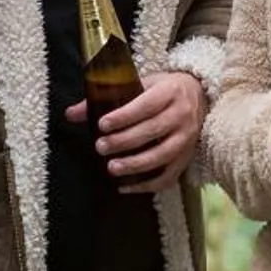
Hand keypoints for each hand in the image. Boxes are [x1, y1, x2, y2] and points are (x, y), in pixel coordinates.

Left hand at [63, 70, 204, 193]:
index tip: (102, 124)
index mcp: (169, 92)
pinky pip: (169, 176)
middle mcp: (182, 115)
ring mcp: (187, 138)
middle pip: (152, 131)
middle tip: (100, 147)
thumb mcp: (141, 84)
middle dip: (124, 141)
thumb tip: (71, 114)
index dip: (124, 116)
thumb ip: (106, 98)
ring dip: (135, 164)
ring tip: (112, 168)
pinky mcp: (187, 157)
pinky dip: (148, 185)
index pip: (147, 105)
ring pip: (162, 155)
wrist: (199, 95)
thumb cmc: (162, 89)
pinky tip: (126, 187)